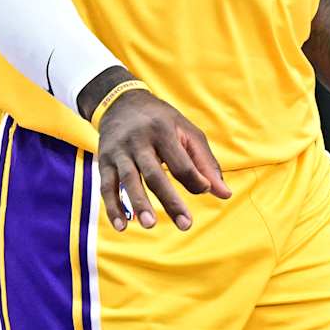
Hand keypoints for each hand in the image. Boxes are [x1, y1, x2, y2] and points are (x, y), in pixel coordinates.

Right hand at [94, 90, 231, 231]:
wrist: (122, 103)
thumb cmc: (162, 121)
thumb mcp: (187, 133)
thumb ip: (206, 163)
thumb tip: (224, 194)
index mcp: (164, 132)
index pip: (181, 162)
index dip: (194, 179)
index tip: (204, 190)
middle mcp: (139, 141)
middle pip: (154, 174)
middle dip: (170, 201)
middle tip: (186, 225)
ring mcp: (119, 151)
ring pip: (129, 180)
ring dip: (138, 204)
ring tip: (150, 225)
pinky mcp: (104, 161)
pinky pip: (106, 186)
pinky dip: (112, 207)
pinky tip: (122, 226)